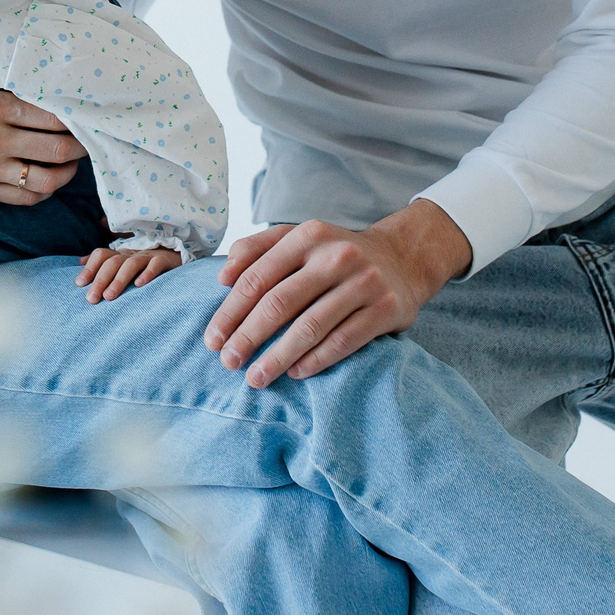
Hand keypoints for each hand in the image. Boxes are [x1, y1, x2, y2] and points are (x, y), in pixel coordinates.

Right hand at [0, 81, 85, 203]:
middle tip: (89, 140)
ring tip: (72, 163)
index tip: (85, 117)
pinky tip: (49, 180)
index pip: (53, 116)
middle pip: (59, 149)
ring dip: (69, 172)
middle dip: (82, 146)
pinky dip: (45, 191)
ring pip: (49, 179)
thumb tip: (44, 98)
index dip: (76, 118)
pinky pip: (28, 198)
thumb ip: (5, 95)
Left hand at [78, 246, 183, 302]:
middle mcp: (133, 254)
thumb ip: (103, 262)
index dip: (90, 267)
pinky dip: (148, 274)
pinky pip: (156, 264)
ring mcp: (150, 256)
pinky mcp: (167, 260)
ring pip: (131, 264)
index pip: (101, 255)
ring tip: (109, 296)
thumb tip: (79, 262)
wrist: (179, 255)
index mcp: (121, 255)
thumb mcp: (124, 263)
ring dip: (119, 280)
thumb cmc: (146, 264)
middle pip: (113, 262)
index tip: (79, 284)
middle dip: (100, 280)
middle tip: (92, 299)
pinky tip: (139, 285)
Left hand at [204, 201, 472, 387]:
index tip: (212, 340)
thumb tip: (222, 277)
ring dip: (278, 357)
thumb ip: (257, 249)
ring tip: (256, 377)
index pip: (258, 277)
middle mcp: (335, 255)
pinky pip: (344, 340)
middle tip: (228, 363)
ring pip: (311, 326)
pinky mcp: (386, 308)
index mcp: (307, 236)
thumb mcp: (299, 239)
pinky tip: (296, 372)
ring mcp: (364, 282)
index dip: (231, 311)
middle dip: (248, 336)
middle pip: (280, 302)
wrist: (402, 258)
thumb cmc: (335, 254)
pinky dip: (316, 359)